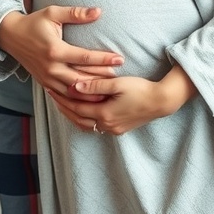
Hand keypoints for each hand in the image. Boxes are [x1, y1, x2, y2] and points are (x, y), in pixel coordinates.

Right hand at [0, 6, 123, 99]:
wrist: (10, 36)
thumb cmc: (34, 22)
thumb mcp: (53, 13)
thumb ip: (76, 13)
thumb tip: (99, 12)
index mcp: (55, 50)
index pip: (85, 58)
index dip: (104, 59)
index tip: (120, 59)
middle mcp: (51, 67)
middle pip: (82, 79)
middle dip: (102, 80)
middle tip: (120, 78)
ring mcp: (47, 78)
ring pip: (73, 92)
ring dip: (91, 94)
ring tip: (109, 92)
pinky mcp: (44, 84)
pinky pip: (64, 97)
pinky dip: (78, 100)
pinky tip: (91, 101)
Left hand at [47, 65, 196, 135]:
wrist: (162, 101)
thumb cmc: (141, 89)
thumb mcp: (117, 83)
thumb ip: (94, 85)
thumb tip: (73, 86)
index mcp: (105, 114)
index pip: (76, 108)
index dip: (62, 99)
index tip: (51, 88)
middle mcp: (107, 125)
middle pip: (78, 119)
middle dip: (64, 107)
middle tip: (52, 95)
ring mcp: (113, 129)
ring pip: (86, 125)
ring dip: (73, 115)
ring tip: (62, 103)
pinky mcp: (119, 128)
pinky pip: (95, 126)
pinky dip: (84, 119)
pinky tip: (81, 110)